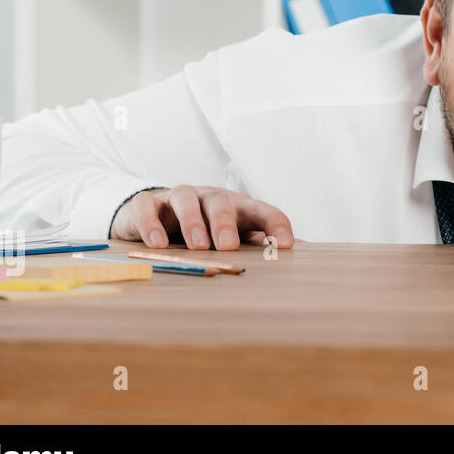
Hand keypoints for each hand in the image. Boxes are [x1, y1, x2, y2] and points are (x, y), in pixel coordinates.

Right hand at [111, 185, 294, 250]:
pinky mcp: (148, 203)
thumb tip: (306, 254)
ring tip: (197, 246)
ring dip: (193, 223)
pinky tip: (157, 244)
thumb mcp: (234, 236)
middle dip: (226, 223)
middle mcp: (210, 198)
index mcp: (238, 208)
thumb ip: (262, 244)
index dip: (276, 224)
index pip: (263, 211)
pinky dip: (152, 225)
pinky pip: (149, 208)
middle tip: (228, 246)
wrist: (155, 215)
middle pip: (222, 202)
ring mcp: (178, 198)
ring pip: (187, 200)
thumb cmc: (206, 229)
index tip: (286, 244)